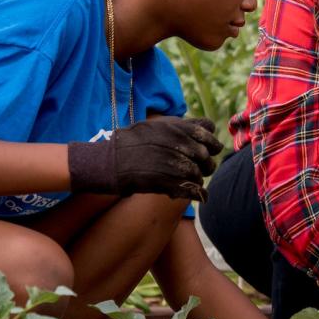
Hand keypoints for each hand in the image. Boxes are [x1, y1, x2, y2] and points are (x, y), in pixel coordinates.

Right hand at [68, 116, 222, 200]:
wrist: (107, 161)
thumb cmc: (131, 143)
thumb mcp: (155, 125)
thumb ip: (181, 126)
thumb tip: (209, 127)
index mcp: (174, 126)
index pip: (208, 132)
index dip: (211, 144)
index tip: (208, 151)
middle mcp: (176, 143)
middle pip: (206, 157)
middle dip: (205, 165)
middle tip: (200, 170)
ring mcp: (171, 162)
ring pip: (199, 174)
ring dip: (196, 180)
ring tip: (188, 181)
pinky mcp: (165, 182)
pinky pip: (192, 190)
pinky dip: (194, 193)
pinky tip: (189, 193)